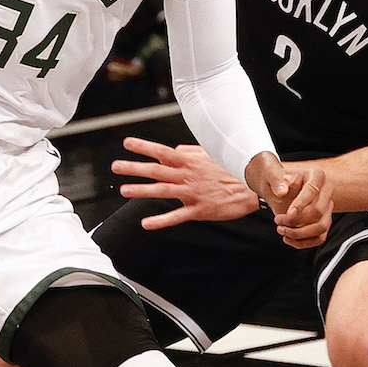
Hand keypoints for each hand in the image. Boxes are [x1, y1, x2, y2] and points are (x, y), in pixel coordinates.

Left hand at [112, 137, 260, 229]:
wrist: (251, 189)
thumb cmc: (230, 170)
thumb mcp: (210, 155)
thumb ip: (189, 152)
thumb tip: (173, 150)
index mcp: (189, 162)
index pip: (162, 151)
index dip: (144, 146)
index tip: (126, 143)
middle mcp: (188, 176)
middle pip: (157, 170)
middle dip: (135, 168)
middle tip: (115, 166)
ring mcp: (192, 193)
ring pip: (163, 191)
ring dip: (142, 190)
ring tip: (124, 190)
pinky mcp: (199, 210)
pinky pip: (177, 216)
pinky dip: (161, 220)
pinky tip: (146, 223)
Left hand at [243, 153, 332, 248]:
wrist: (278, 188)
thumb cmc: (276, 179)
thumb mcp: (272, 174)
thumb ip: (276, 179)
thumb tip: (281, 191)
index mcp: (316, 175)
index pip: (313, 190)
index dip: (301, 204)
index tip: (287, 213)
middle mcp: (326, 191)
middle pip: (318, 212)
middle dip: (296, 220)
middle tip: (278, 220)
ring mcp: (326, 208)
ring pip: (321, 228)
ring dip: (300, 234)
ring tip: (281, 230)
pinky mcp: (323, 222)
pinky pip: (319, 238)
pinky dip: (303, 242)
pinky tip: (288, 239)